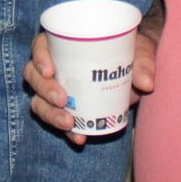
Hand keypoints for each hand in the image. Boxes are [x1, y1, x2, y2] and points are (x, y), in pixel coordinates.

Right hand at [26, 26, 157, 145]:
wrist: (138, 68)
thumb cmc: (132, 50)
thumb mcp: (140, 48)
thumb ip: (143, 61)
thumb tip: (146, 83)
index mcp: (64, 44)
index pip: (40, 46)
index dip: (39, 57)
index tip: (49, 70)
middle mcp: (56, 66)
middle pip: (34, 76)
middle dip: (44, 90)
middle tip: (62, 100)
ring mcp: (59, 88)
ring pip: (40, 101)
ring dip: (50, 114)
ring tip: (69, 124)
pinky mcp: (69, 108)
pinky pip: (59, 120)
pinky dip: (67, 131)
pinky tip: (79, 137)